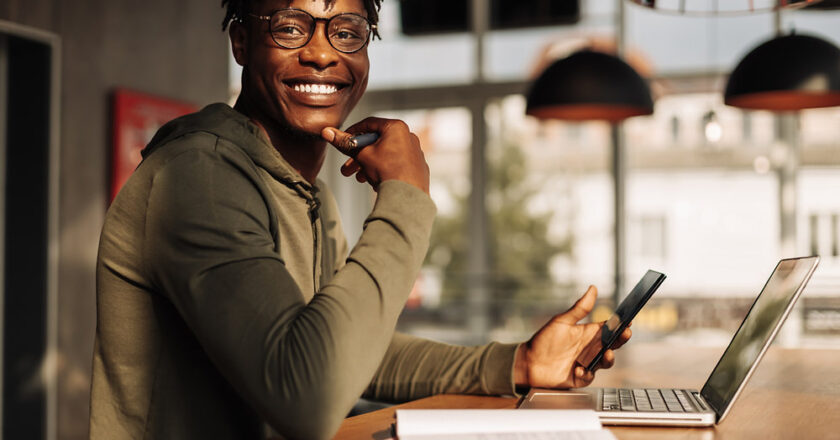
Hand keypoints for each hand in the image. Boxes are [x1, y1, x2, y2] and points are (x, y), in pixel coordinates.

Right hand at [322, 117, 429, 193]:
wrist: (407, 196)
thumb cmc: (388, 171)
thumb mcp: (361, 155)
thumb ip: (345, 143)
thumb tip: (327, 132)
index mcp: (396, 127)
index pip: (369, 123)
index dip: (352, 132)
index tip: (343, 140)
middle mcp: (408, 136)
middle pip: (377, 142)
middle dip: (359, 155)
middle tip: (347, 166)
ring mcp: (415, 152)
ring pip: (386, 155)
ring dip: (369, 165)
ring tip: (359, 178)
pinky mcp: (417, 167)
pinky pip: (396, 164)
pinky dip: (383, 170)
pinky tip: (375, 181)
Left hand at [514, 285, 631, 388]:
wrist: (528, 362)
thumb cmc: (544, 340)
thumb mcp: (562, 321)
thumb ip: (580, 308)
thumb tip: (593, 288)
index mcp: (588, 334)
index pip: (609, 328)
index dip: (620, 325)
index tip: (628, 321)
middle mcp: (590, 349)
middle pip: (612, 344)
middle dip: (621, 339)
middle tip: (625, 334)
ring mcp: (586, 363)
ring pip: (605, 362)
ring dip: (608, 358)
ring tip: (607, 353)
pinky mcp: (580, 378)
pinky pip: (589, 377)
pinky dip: (586, 374)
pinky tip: (579, 370)